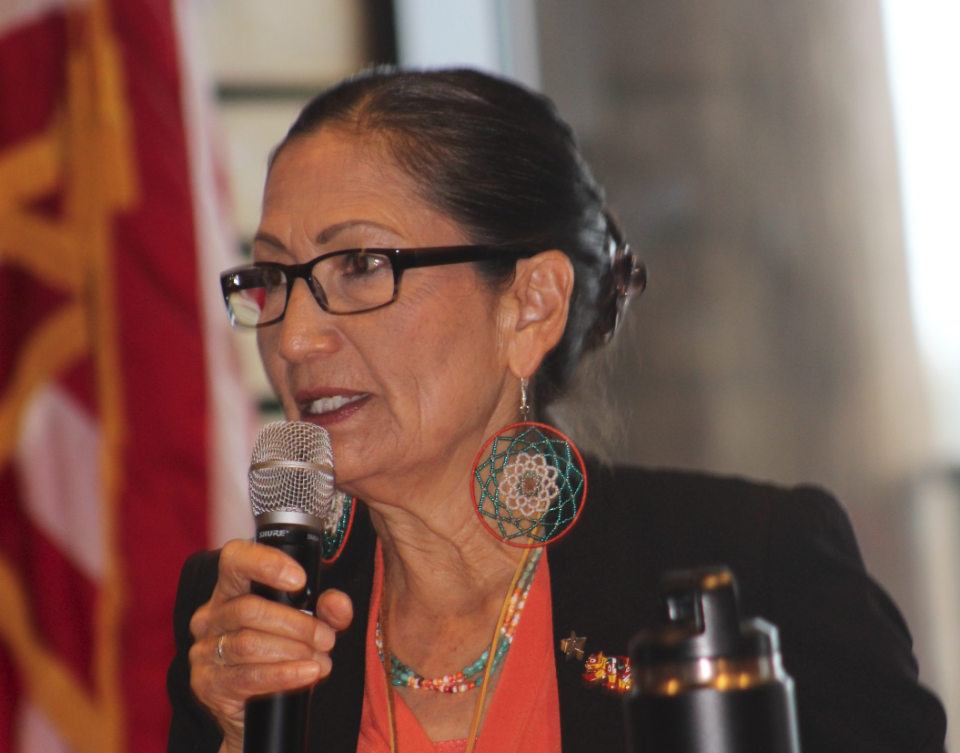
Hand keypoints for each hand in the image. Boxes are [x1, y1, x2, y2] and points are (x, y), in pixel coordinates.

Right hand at [188, 539, 352, 752]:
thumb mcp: (311, 626)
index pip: (235, 559)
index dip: (265, 563)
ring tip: (321, 661)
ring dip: (293, 651)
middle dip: (296, 624)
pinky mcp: (207, 684)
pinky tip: (307, 674)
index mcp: (232, 590)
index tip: (299, 580)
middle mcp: (211, 616)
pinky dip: (283, 675)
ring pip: (249, 643)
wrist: (256, 710)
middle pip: (249, 608)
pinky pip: (247, 676)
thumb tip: (337, 604)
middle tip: (327, 639)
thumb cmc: (281, 654)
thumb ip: (327, 611)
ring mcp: (204, 651)